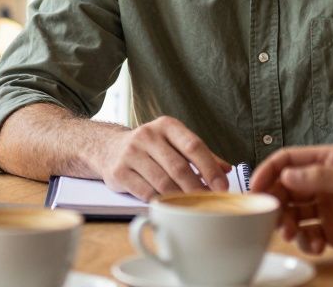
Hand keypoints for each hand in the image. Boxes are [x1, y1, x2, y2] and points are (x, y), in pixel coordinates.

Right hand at [92, 116, 230, 200]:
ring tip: (193, 206)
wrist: (107, 147)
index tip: (223, 186)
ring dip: (181, 198)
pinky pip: (146, 192)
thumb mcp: (173, 142)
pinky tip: (170, 206)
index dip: (210, 168)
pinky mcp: (119, 172)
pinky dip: (161, 201)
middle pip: (179, 167)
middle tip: (210, 202)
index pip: (193, 146)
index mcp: (166, 125)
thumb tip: (226, 169)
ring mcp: (131, 153)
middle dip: (198, 188)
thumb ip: (200, 155)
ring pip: (162, 182)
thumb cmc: (149, 147)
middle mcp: (148, 135)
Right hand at [251, 145, 332, 263]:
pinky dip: (306, 241)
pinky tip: (316, 246)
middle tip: (274, 219)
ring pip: (294, 213)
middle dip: (276, 203)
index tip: (254, 189)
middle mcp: (325, 182)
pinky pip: (308, 233)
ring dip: (288, 224)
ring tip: (294, 235)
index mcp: (330, 161)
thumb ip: (319, 178)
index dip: (269, 171)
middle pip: (286, 188)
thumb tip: (286, 175)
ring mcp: (328, 207)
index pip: (289, 160)